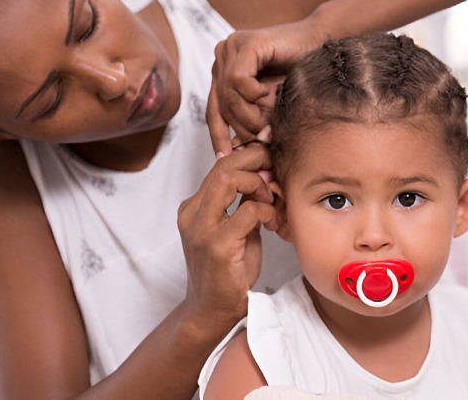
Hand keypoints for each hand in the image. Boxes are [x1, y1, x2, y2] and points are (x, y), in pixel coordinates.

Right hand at [177, 144, 275, 323]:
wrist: (211, 311)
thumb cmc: (227, 272)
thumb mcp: (235, 230)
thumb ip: (243, 203)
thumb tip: (262, 174)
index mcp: (194, 207)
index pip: (220, 165)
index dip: (248, 155)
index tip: (270, 159)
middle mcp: (192, 213)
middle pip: (223, 165)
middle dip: (255, 159)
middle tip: (275, 168)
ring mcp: (201, 229)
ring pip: (228, 179)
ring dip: (257, 183)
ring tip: (270, 199)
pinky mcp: (216, 245)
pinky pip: (247, 212)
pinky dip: (266, 210)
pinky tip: (272, 222)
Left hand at [207, 19, 325, 155]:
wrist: (320, 43)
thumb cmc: (299, 72)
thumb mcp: (270, 103)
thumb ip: (254, 120)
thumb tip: (237, 151)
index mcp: (224, 70)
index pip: (213, 108)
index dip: (217, 135)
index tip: (224, 157)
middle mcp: (223, 56)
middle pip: (221, 105)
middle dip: (241, 128)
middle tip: (262, 142)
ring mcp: (232, 48)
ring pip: (228, 95)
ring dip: (250, 116)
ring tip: (268, 123)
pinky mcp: (245, 43)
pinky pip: (238, 80)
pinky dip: (253, 93)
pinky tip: (269, 92)